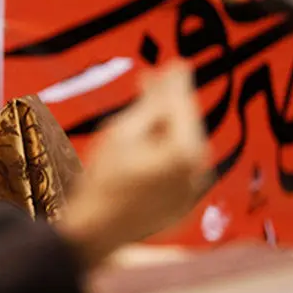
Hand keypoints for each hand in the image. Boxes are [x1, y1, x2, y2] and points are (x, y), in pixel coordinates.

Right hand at [56, 60, 210, 267]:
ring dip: (168, 130)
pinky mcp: (183, 205)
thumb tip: (167, 76)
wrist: (95, 230)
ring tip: (145, 117)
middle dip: (171, 105)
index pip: (184, 105)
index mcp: (185, 151)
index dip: (177, 82)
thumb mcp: (122, 132)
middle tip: (154, 83)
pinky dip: (166, 156)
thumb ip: (150, 104)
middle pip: (186, 126)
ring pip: (183, 148)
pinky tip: (144, 151)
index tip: (178, 62)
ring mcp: (192, 191)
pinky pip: (178, 171)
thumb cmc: (103, 180)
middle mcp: (197, 171)